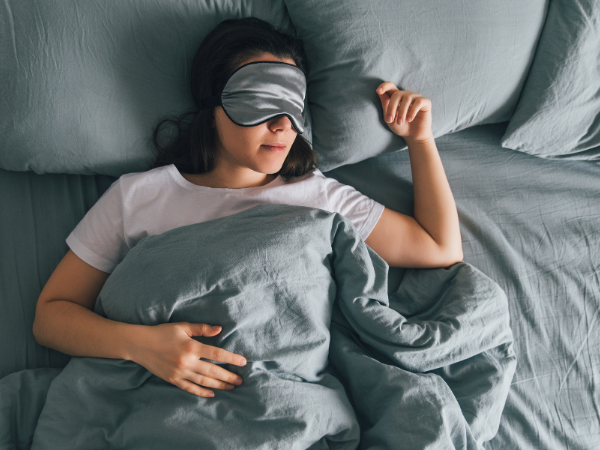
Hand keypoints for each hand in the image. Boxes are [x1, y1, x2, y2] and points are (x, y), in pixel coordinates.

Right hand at [130, 322, 245, 397]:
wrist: (140, 344)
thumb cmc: (162, 332)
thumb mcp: (182, 327)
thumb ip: (202, 329)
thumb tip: (220, 329)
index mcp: (191, 347)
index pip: (216, 354)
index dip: (231, 359)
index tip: (243, 362)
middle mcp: (187, 362)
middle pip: (213, 371)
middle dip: (229, 376)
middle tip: (241, 381)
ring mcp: (179, 373)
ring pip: (204, 381)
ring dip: (219, 385)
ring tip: (231, 387)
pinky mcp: (172, 380)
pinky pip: (190, 388)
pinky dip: (201, 392)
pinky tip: (212, 394)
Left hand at [376, 82, 432, 142]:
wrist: (413, 136)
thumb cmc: (401, 127)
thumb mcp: (389, 119)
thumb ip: (385, 106)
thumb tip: (379, 93)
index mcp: (396, 97)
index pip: (390, 86)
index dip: (384, 86)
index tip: (378, 91)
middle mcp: (406, 95)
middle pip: (397, 93)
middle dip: (391, 107)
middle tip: (390, 120)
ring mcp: (416, 97)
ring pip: (407, 97)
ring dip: (402, 111)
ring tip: (400, 122)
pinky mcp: (426, 102)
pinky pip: (418, 102)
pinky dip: (412, 111)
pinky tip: (409, 119)